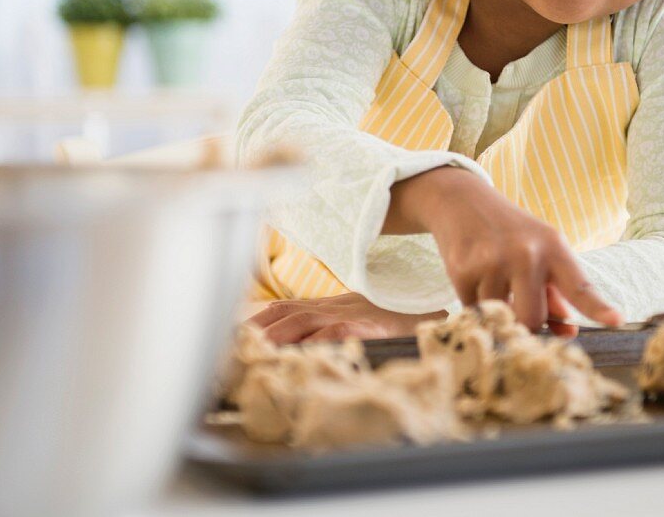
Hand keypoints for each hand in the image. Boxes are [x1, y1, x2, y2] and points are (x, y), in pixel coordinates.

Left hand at [245, 292, 444, 344]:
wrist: (433, 317)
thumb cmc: (396, 327)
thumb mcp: (358, 328)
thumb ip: (331, 337)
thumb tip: (300, 359)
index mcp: (332, 306)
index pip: (285, 308)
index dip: (258, 320)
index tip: (233, 335)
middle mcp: (336, 306)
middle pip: (284, 311)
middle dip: (254, 329)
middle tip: (230, 348)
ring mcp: (350, 313)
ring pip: (300, 319)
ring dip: (272, 336)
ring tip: (251, 353)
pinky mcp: (365, 325)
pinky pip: (331, 331)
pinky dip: (310, 343)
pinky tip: (293, 356)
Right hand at [388, 167, 623, 331]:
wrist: (462, 201)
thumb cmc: (510, 233)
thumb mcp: (540, 250)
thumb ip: (556, 291)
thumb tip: (567, 331)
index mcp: (553, 247)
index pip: (579, 286)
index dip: (598, 307)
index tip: (617, 320)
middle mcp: (526, 253)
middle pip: (532, 319)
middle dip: (525, 322)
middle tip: (517, 306)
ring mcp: (492, 261)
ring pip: (500, 316)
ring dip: (495, 309)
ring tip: (491, 280)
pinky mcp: (462, 269)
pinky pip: (472, 309)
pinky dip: (473, 302)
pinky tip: (474, 277)